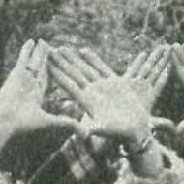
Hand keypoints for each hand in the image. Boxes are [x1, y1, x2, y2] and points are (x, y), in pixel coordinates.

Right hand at [0, 38, 63, 147]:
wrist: (5, 120)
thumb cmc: (23, 124)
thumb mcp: (48, 121)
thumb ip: (63, 121)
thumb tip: (81, 129)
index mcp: (37, 95)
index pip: (48, 80)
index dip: (54, 72)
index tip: (60, 66)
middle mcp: (31, 85)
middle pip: (42, 69)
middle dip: (47, 59)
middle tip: (53, 49)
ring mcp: (24, 78)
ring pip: (34, 62)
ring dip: (39, 52)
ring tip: (43, 41)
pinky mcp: (18, 73)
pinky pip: (24, 59)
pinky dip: (27, 50)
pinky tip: (31, 41)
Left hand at [50, 42, 155, 156]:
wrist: (136, 129)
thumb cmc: (119, 133)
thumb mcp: (105, 130)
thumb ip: (93, 129)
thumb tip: (81, 135)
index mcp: (87, 102)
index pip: (69, 85)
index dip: (58, 75)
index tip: (47, 65)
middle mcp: (92, 92)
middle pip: (73, 75)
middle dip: (61, 63)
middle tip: (48, 51)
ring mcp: (102, 86)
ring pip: (84, 68)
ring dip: (73, 59)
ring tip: (61, 48)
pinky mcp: (114, 82)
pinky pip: (101, 67)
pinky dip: (93, 59)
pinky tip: (83, 50)